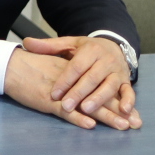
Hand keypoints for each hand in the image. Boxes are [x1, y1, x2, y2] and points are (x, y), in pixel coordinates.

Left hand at [22, 35, 141, 128]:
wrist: (113, 45)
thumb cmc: (86, 50)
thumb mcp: (69, 44)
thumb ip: (48, 46)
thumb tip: (26, 43)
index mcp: (90, 50)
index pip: (76, 67)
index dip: (65, 81)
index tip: (54, 93)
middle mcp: (105, 60)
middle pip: (91, 78)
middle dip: (79, 93)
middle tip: (67, 106)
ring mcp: (117, 71)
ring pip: (109, 85)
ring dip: (100, 98)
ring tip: (88, 109)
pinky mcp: (126, 81)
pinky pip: (129, 91)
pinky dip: (129, 100)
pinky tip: (124, 111)